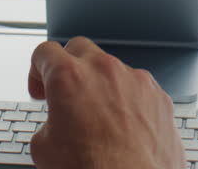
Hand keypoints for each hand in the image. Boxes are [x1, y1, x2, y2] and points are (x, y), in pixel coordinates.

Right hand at [27, 36, 185, 168]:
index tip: (42, 89)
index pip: (45, 51)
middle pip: (80, 49)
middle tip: (67, 95)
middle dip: (70, 68)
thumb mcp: (44, 148)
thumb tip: (58, 124)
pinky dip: (129, 101)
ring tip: (100, 118)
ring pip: (112, 68)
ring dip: (102, 85)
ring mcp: (136, 80)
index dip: (37, 71)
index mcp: (69, 76)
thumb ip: (49, 120)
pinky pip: (139, 88)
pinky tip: (124, 127)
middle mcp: (104, 70)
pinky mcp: (160, 97)